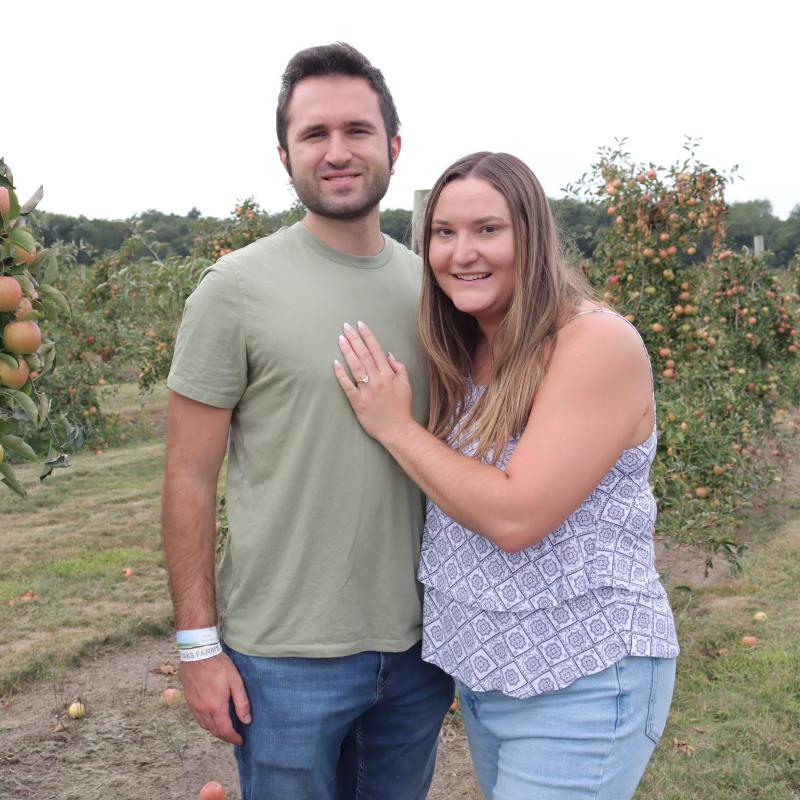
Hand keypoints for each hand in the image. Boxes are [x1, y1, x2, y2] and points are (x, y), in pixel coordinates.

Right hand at [180, 653, 250, 744]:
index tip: (240, 740)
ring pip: (205, 726)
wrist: (197, 653)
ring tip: (225, 728)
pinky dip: (206, 723)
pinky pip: (198, 718)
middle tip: (234, 735)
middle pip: (214, 731)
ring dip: (215, 730)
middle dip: (225, 736)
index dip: (233, 738)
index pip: (225, 730)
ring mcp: (194, 706)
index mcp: (216, 707)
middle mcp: (203, 710)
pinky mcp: (189, 701)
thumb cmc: (218, 665)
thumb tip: (246, 720)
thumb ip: (242, 702)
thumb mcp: (235, 681)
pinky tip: (212, 717)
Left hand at [334, 320, 415, 442]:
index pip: (376, 350)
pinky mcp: (358, 402)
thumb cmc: (402, 408)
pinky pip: (347, 386)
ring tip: (340, 339)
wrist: (398, 429)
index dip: (368, 336)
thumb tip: (388, 355)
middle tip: (346, 326)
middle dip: (354, 339)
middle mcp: (378, 380)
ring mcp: (367, 391)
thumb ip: (399, 368)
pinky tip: (335, 363)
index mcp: (389, 374)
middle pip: (364, 355)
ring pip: (356, 367)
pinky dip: (341, 374)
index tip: (360, 324)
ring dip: (348, 351)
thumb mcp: (406, 385)